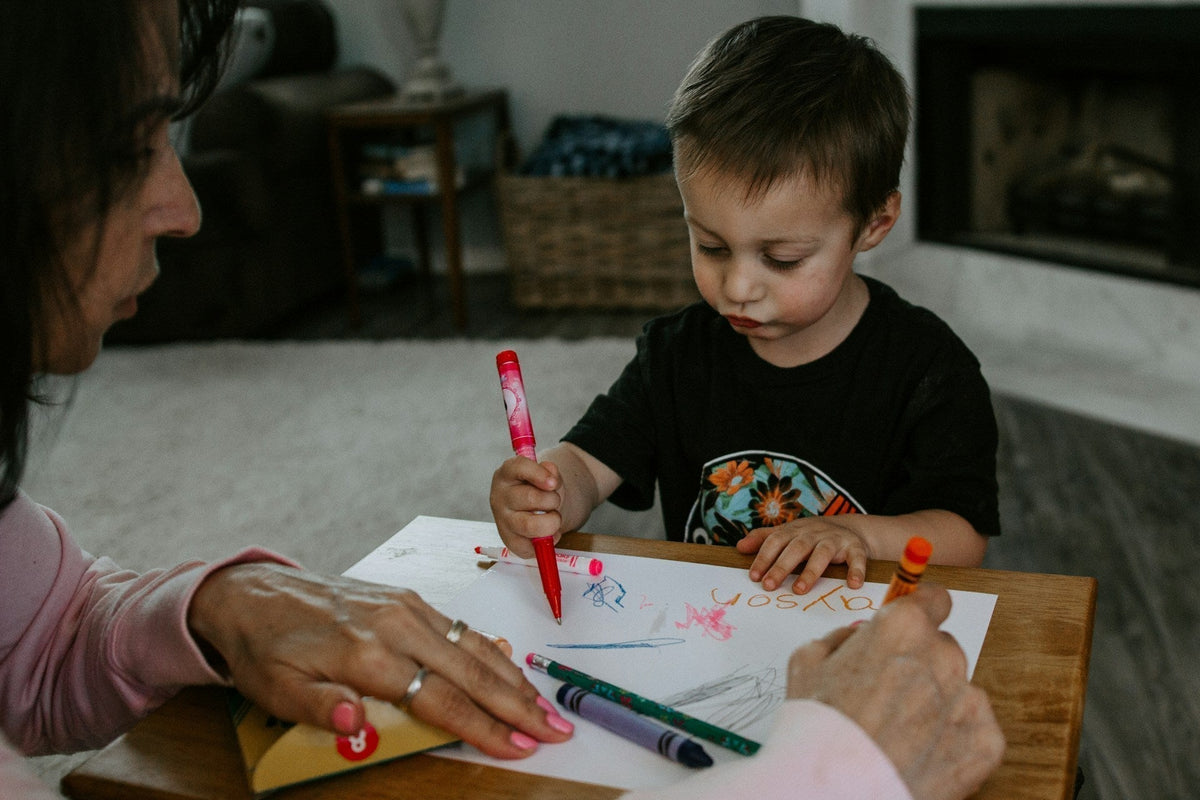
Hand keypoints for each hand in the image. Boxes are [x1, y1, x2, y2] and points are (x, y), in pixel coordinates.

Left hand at [187, 563, 573, 757]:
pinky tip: (509, 667)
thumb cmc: (266, 646)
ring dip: (512, 679)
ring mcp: (406, 607)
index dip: (484, 727)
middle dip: (518, 705)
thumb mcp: (275, 687)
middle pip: (471, 671)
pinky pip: (459, 627)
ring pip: (473, 646)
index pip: (441, 699)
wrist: (254, 592)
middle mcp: (397, 625)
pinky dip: (490, 651)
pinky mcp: (407, 598)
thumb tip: (355, 724)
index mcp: (368, 653)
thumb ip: (320, 707)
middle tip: (556, 730)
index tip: (519, 747)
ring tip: (544, 706)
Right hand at [489, 455, 563, 556]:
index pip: (518, 467)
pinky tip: (548, 534)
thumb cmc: (539, 489)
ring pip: (530, 525)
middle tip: (555, 502)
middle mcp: (500, 496)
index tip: (554, 483)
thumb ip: (552, 473)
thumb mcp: (547, 475)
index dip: (538, 474)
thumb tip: (552, 478)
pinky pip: (530, 546)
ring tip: (552, 517)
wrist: (535, 509)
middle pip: (530, 498)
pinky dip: (547, 541)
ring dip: (551, 522)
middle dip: (552, 500)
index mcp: (506, 474)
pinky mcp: (509, 541)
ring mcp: (502, 520)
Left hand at [736, 517, 868, 592]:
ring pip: (822, 553)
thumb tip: (739, 547)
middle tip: (769, 585)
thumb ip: (764, 539)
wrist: (850, 528)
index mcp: (795, 530)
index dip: (764, 558)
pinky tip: (853, 585)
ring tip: (800, 590)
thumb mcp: (788, 534)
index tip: (754, 576)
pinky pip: (856, 559)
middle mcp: (814, 533)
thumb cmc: (811, 536)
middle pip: (796, 548)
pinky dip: (856, 571)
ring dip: (811, 572)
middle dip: (782, 566)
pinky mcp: (855, 548)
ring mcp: (835, 540)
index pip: (776, 541)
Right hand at [786, 585, 1004, 799]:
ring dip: (937, 704)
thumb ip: (840, 639)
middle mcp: (944, 655)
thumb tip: (858, 637)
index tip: (916, 626)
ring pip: (958, 691)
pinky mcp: (986, 740)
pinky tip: (920, 754)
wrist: (837, 786)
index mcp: (903, 627)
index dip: (923, 612)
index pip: (936, 599)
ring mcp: (970, 699)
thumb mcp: (807, 662)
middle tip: (889, 697)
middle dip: (921, 665)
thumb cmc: (818, 723)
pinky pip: (974, 729)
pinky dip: (953, 740)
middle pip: (943, 649)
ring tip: (901, 734)